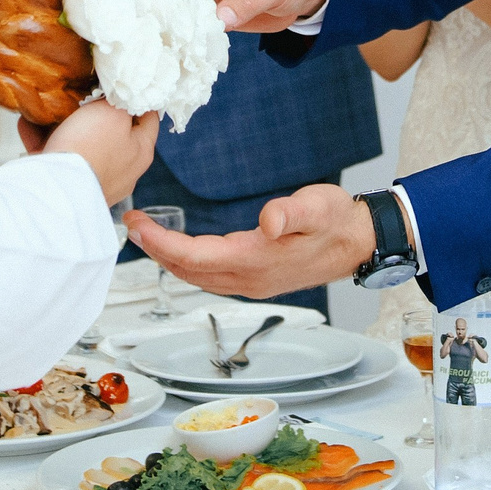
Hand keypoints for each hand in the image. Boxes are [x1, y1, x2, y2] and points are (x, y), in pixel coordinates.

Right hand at [31, 101, 156, 204]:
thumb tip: (121, 97)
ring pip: (81, 144)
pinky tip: (28, 124)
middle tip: (79, 93)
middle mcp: (122, 169)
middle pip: (111, 132)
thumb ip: (122, 101)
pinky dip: (43, 142)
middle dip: (93, 112)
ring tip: (48, 108)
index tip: (124, 84)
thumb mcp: (114, 112)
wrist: (58, 188)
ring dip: (63, 125)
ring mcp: (95, 180)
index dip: (138, 98)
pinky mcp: (70, 188)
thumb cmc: (92, 147)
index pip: (149, 118)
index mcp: (140, 151)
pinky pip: (58, 158)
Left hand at [126, 184, 376, 297]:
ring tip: (146, 236)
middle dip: (155, 250)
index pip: (195, 257)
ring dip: (168, 258)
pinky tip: (179, 250)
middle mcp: (250, 278)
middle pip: (188, 271)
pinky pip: (210, 277)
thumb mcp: (318, 206)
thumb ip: (291, 212)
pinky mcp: (255, 279)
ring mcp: (252, 282)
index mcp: (257, 260)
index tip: (138, 223)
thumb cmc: (337, 220)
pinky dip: (187, 263)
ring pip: (197, 277)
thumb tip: (268, 221)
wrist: (358, 242)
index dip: (161, 242)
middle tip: (131, 226)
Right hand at [193, 0, 330, 32]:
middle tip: (187, 39)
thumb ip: (246, 3)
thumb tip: (220, 19)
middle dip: (188, 16)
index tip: (189, 24)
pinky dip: (205, 34)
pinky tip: (203, 44)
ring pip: (194, 11)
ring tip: (192, 44)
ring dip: (195, 28)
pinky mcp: (220, 8)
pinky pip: (206, 22)